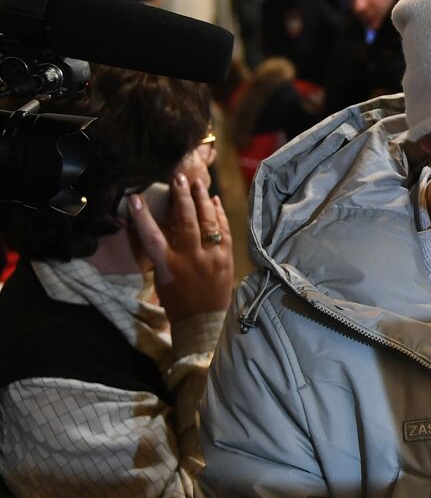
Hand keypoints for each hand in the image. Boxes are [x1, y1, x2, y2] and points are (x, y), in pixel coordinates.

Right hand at [128, 171, 233, 321]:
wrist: (204, 320)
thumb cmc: (177, 299)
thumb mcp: (162, 277)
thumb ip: (161, 252)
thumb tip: (158, 227)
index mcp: (169, 266)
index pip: (152, 237)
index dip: (143, 217)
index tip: (136, 198)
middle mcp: (191, 259)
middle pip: (186, 222)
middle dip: (183, 198)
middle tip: (179, 177)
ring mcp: (212, 257)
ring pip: (209, 223)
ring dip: (203, 201)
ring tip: (198, 183)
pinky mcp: (227, 258)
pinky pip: (224, 231)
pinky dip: (219, 215)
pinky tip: (215, 201)